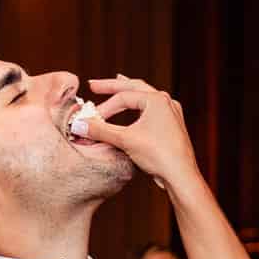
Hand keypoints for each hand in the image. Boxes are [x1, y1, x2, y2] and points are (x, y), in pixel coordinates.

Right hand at [75, 77, 200, 192]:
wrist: (181, 175)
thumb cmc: (158, 155)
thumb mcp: (125, 140)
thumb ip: (100, 130)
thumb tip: (78, 125)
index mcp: (156, 99)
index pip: (122, 97)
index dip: (104, 108)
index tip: (90, 120)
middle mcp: (165, 102)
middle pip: (134, 87)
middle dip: (113, 86)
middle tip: (93, 85)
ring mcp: (171, 113)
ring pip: (144, 97)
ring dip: (128, 92)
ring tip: (117, 83)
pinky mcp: (172, 126)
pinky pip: (151, 110)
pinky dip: (139, 106)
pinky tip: (136, 108)